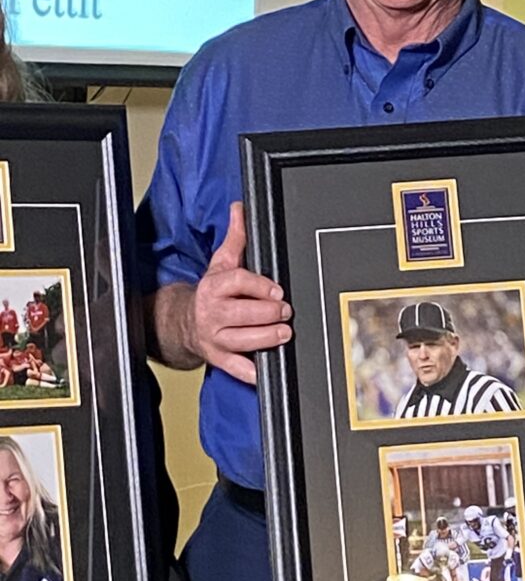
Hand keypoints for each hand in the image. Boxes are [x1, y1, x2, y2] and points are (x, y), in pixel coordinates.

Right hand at [187, 202, 292, 383]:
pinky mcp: (218, 358)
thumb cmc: (212, 292)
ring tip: (284, 334)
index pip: (237, 283)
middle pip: (241, 314)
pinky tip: (265, 369)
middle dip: (267, 314)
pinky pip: (235, 369)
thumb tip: (240, 208)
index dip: (260, 287)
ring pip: (241, 341)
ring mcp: (214, 337)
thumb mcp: (221, 262)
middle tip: (286, 313)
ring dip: (265, 339)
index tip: (278, 292)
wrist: (183, 322)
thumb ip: (236, 237)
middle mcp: (212, 313)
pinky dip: (250, 372)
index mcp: (214, 287)